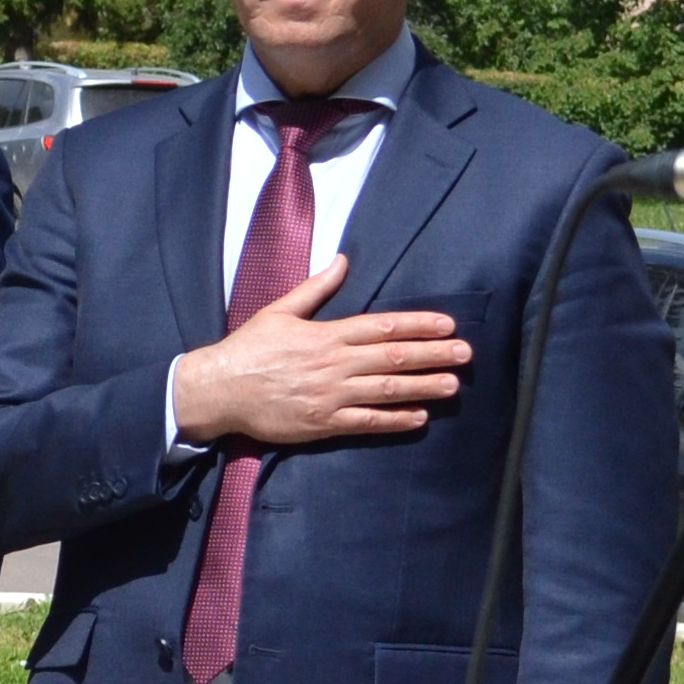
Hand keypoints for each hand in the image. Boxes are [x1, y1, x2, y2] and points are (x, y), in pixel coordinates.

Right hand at [170, 254, 467, 446]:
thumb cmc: (248, 348)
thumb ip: (316, 288)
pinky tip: (419, 417)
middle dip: (433, 354)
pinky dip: (394, 419)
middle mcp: (333, 363)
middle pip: (392, 356)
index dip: (418, 325)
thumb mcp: (280, 311)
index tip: (447, 324)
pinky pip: (366, 422)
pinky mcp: (321, 422)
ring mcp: (329, 395)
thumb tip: (342, 261)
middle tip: (466, 354)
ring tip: (453, 385)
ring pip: (386, 389)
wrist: (218, 389)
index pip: (382, 326)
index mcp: (325, 334)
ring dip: (423, 386)